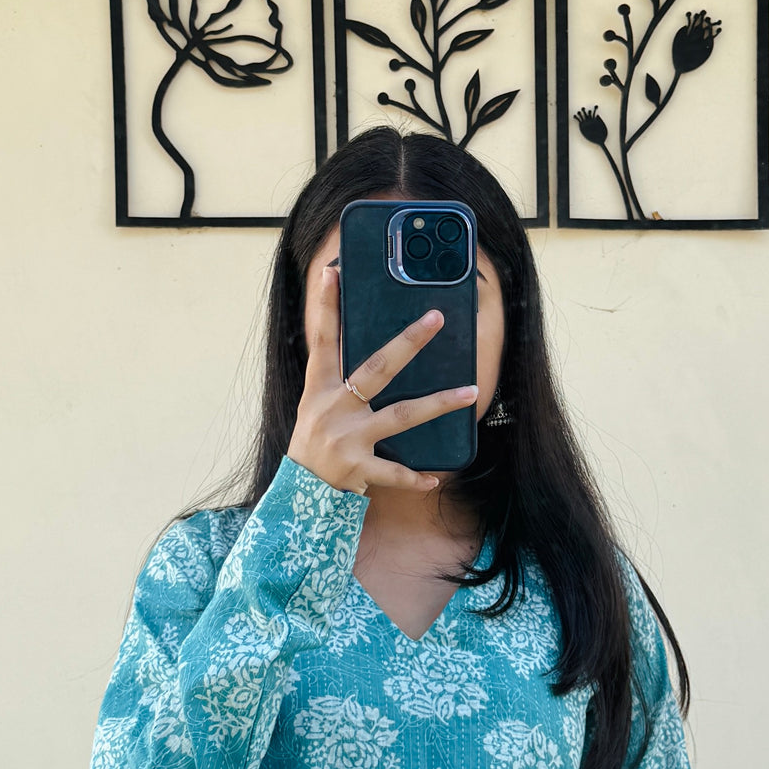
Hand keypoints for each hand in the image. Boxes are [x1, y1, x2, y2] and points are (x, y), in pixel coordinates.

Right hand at [287, 263, 477, 495]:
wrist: (298, 495)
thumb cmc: (313, 444)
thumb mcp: (315, 407)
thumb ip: (338, 380)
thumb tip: (373, 353)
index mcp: (319, 389)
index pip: (323, 341)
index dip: (326, 307)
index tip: (332, 273)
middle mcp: (334, 409)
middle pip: (376, 369)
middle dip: (407, 343)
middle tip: (435, 319)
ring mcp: (348, 440)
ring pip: (401, 417)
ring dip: (438, 404)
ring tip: (470, 392)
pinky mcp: (358, 470)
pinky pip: (393, 473)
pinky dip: (414, 478)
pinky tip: (433, 480)